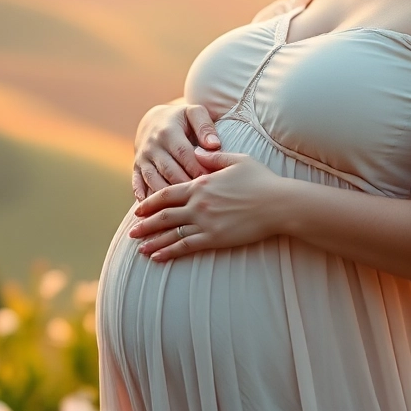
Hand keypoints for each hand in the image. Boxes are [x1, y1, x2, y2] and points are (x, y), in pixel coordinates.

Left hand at [128, 148, 287, 260]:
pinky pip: (186, 246)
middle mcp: (198, 204)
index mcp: (200, 184)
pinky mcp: (215, 238)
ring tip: (139, 249)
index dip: (150, 202)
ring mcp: (205, 222)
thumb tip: (195, 152)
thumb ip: (213, 157)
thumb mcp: (237, 160)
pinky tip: (158, 257)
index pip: (167, 193)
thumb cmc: (261, 180)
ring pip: (172, 233)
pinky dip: (170, 252)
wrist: (278, 203)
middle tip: (132, 232)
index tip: (138, 209)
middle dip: (145, 224)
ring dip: (154, 241)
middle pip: (164, 215)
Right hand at [132, 102, 221, 201]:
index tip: (212, 181)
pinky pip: (138, 184)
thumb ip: (205, 127)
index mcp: (168, 132)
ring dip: (168, 195)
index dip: (198, 169)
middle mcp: (152, 146)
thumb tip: (214, 145)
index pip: (184, 155)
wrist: (153, 120)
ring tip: (184, 207)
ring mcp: (143, 158)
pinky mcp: (136, 168)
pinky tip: (153, 211)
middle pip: (170, 171)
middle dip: (186, 185)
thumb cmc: (181, 119)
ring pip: (154, 181)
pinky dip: (144, 197)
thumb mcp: (194, 113)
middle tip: (203, 199)